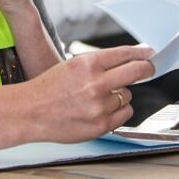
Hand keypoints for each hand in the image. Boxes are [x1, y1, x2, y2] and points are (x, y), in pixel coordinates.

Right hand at [20, 46, 154, 142]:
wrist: (30, 111)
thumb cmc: (48, 88)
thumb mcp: (72, 65)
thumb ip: (99, 63)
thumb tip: (126, 60)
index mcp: (88, 64)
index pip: (125, 54)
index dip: (141, 53)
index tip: (148, 53)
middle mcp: (96, 83)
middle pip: (136, 72)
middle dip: (146, 69)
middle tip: (147, 69)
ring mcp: (99, 106)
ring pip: (128, 95)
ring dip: (120, 94)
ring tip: (100, 97)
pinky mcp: (100, 125)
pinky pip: (124, 114)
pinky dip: (118, 110)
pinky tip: (103, 108)